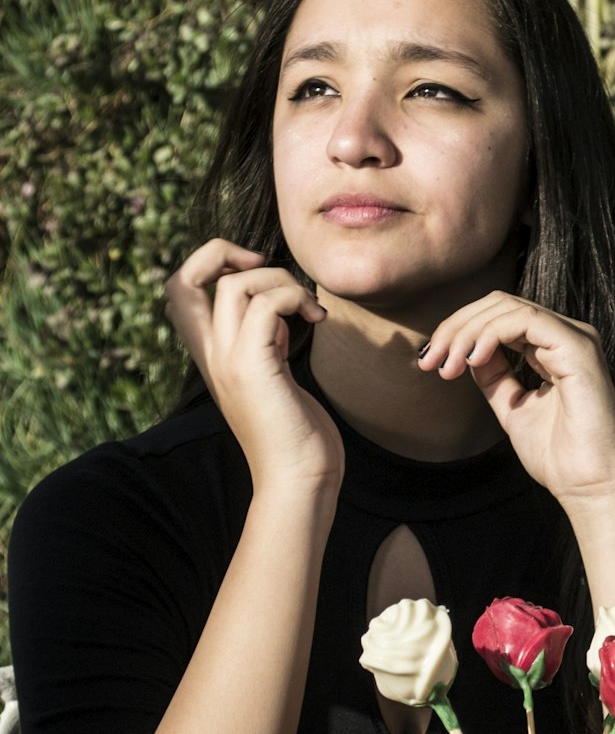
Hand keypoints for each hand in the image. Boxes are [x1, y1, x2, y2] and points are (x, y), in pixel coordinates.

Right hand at [165, 240, 343, 494]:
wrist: (299, 481)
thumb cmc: (296, 433)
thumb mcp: (276, 374)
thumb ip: (269, 341)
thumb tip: (280, 309)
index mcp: (212, 355)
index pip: (178, 291)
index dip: (208, 264)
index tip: (254, 272)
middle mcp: (211, 355)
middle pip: (182, 279)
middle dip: (222, 252)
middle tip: (266, 268)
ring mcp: (229, 361)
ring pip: (233, 284)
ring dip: (280, 279)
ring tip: (309, 308)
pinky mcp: (254, 368)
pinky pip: (265, 304)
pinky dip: (295, 298)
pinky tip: (317, 320)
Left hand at [418, 291, 614, 510]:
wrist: (590, 486)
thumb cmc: (560, 456)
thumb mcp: (512, 408)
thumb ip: (494, 377)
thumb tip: (468, 353)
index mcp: (551, 348)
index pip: (498, 316)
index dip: (457, 331)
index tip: (430, 362)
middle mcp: (564, 336)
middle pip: (498, 304)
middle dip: (455, 328)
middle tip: (430, 361)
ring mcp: (575, 338)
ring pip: (508, 307)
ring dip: (467, 332)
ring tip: (447, 365)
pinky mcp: (578, 347)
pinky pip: (526, 320)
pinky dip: (492, 334)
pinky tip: (473, 359)